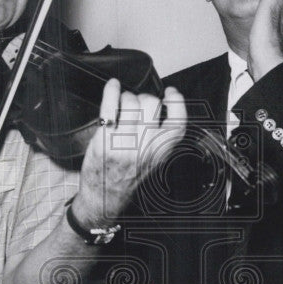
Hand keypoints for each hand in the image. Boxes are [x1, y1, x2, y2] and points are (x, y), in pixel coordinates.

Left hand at [73, 78, 186, 226]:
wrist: (104, 197)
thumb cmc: (128, 177)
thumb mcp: (153, 160)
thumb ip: (159, 137)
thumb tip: (159, 105)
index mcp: (161, 151)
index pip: (178, 121)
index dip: (176, 101)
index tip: (170, 92)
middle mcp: (145, 146)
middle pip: (152, 103)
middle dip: (145, 98)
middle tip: (138, 105)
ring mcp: (124, 142)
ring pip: (132, 101)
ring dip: (127, 97)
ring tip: (123, 105)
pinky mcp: (105, 139)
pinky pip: (109, 106)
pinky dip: (111, 91)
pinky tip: (112, 86)